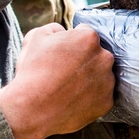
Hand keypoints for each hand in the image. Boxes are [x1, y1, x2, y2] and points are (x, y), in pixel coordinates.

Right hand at [0, 24, 113, 138]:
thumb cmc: (32, 72)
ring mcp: (107, 81)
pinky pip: (100, 96)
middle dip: (83, 60)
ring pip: (100, 75)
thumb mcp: (36, 37)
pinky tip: (73, 99)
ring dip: (89, 78)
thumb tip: (63, 31)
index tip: (62, 54)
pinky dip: (90, 98)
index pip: (85, 34)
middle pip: (96, 55)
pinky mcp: (106, 102)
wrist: (31, 110)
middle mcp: (104, 58)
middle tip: (64, 72)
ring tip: (68, 88)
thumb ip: (55, 28)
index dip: (71, 44)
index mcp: (89, 38)